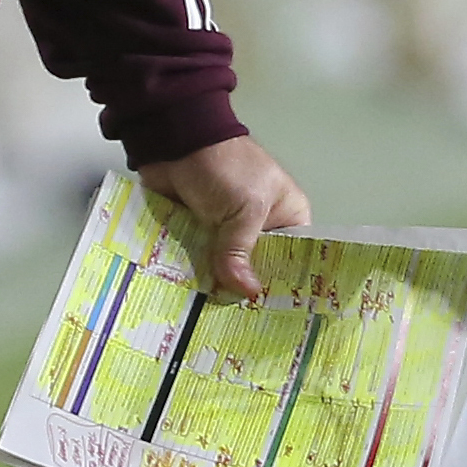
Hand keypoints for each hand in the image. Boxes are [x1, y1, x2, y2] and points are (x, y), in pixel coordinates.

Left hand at [139, 135, 313, 303]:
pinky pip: (197, 260)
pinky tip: (188, 300)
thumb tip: (246, 293)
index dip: (282, 285)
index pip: (291, 260)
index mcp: (286, 217)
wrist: (175, 139)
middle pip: (255, 269)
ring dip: (214, 286)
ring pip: (224, 268)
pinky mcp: (196, 231)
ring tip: (211, 320)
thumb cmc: (225, 165)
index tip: (275, 317)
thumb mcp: (244, 208)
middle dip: (244, 292)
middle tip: (241, 326)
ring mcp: (225, 231)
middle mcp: (259, 228)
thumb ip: (241, 250)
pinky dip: (192, 274)